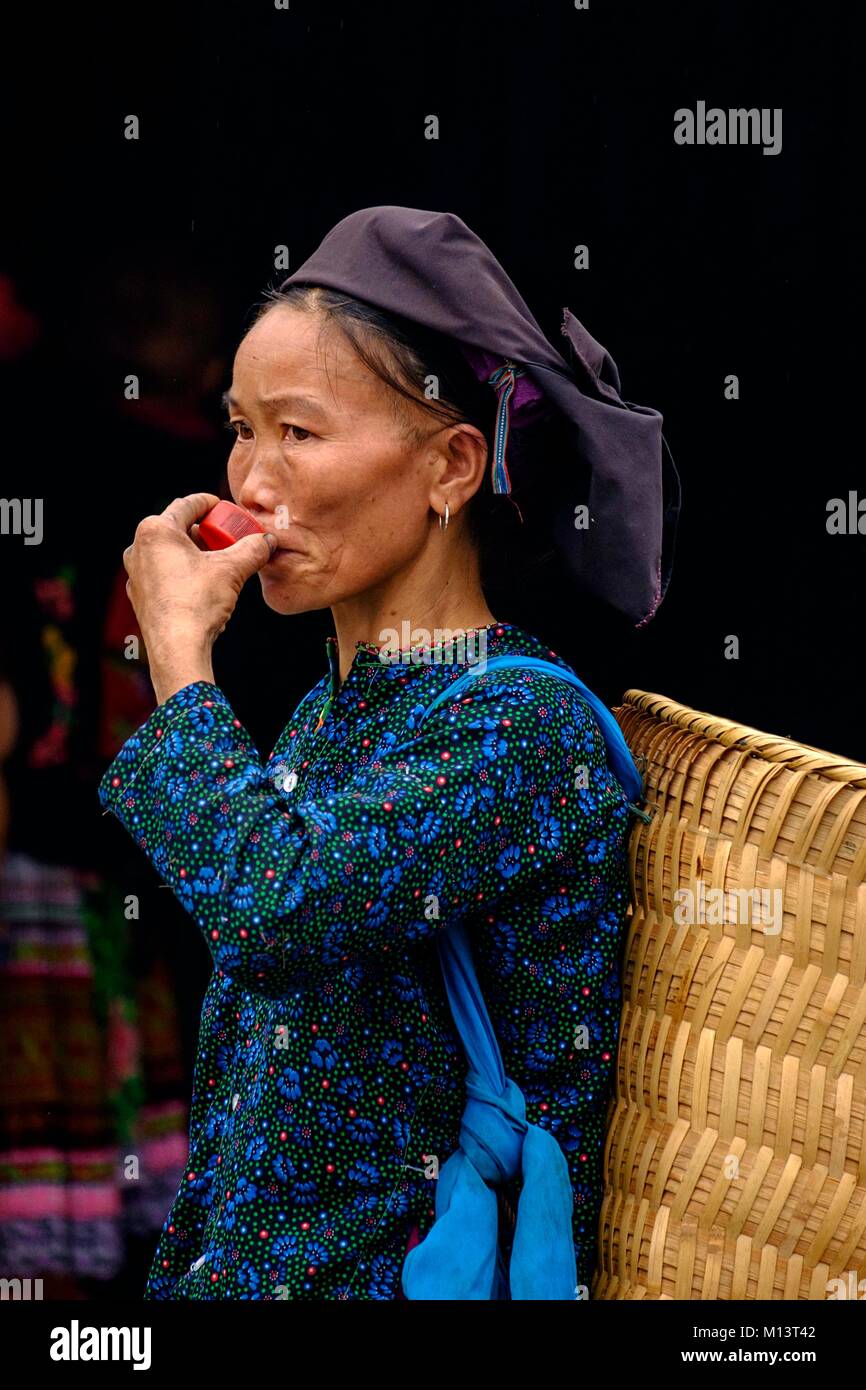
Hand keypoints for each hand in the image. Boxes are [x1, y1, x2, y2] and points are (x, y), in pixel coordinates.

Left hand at [122, 493, 276, 698]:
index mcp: (156, 530)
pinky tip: (204, 588)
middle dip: (206, 532)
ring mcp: (136, 573)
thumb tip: (268, 540)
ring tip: (220, 566)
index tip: (226, 510)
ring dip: (196, 554)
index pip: (188, 505)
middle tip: (228, 540)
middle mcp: (139, 547)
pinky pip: (164, 574)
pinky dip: (184, 574)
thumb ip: (252, 549)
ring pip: (170, 553)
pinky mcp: (140, 595)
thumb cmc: (197, 603)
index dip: (212, 505)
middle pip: (178, 529)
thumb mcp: (232, 570)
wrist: (177, 649)